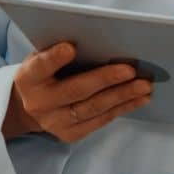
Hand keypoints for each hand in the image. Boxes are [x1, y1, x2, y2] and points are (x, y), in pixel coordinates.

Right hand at [3, 42, 152, 143]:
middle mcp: (39, 103)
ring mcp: (55, 122)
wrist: (30, 107)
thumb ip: (60, 50)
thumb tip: (100, 38)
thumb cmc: (45, 73)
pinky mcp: (70, 134)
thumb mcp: (42, 57)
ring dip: (123, 96)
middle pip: (76, 90)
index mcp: (29, 77)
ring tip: (144, 86)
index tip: (70, 47)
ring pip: (93, 108)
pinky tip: (140, 98)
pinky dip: (122, 108)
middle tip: (131, 70)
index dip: (54, 58)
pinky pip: (100, 120)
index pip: (40, 66)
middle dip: (106, 79)